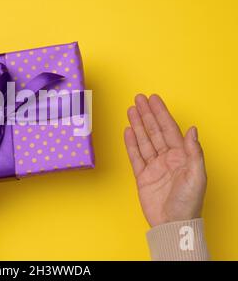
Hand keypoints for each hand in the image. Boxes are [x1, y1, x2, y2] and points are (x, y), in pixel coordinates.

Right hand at [124, 94, 206, 226]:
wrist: (172, 224)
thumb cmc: (188, 203)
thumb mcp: (196, 176)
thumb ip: (194, 151)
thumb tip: (192, 129)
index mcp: (182, 156)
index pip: (169, 129)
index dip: (161, 113)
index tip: (153, 100)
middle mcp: (167, 158)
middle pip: (154, 131)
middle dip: (146, 114)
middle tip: (138, 99)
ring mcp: (154, 166)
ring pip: (144, 140)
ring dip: (137, 124)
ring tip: (130, 110)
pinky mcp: (142, 176)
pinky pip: (135, 156)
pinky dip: (131, 143)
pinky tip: (128, 131)